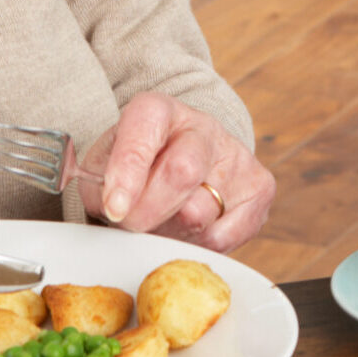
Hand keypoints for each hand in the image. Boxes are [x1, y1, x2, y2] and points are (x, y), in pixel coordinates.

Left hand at [78, 93, 274, 253]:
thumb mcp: (103, 167)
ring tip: (161, 222)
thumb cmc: (136, 170)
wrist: (182, 163)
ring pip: (200, 212)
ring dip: (170, 232)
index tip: (115, 207)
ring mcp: (237, 155)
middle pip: (182, 171)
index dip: (128, 171)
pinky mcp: (260, 187)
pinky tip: (188, 230)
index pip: (145, 131)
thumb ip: (97, 182)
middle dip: (148, 211)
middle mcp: (204, 127)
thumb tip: (110, 201)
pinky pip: (223, 236)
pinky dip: (197, 245)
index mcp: (160, 111)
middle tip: (132, 224)